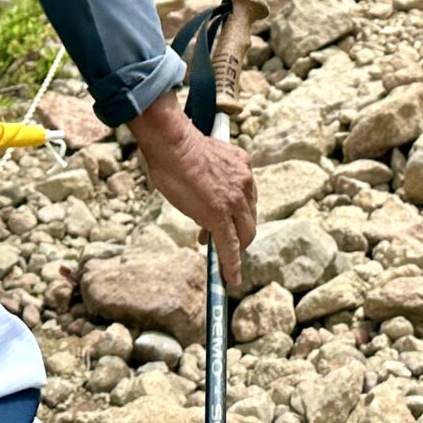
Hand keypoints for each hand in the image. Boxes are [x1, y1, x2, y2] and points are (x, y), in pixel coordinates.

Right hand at [128, 95, 258, 289]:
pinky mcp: (221, 216)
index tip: (227, 220)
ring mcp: (234, 200)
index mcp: (242, 166)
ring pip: (244, 232)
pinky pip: (229, 245)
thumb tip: (202, 196)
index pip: (245, 196)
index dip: (236, 212)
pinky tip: (230, 277)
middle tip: (221, 240)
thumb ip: (210, 176)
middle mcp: (244, 183)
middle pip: (249, 216)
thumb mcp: (205, 158)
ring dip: (235, 247)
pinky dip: (232, 263)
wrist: (173, 145)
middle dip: (238, 231)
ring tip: (224, 263)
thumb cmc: (177, 147)